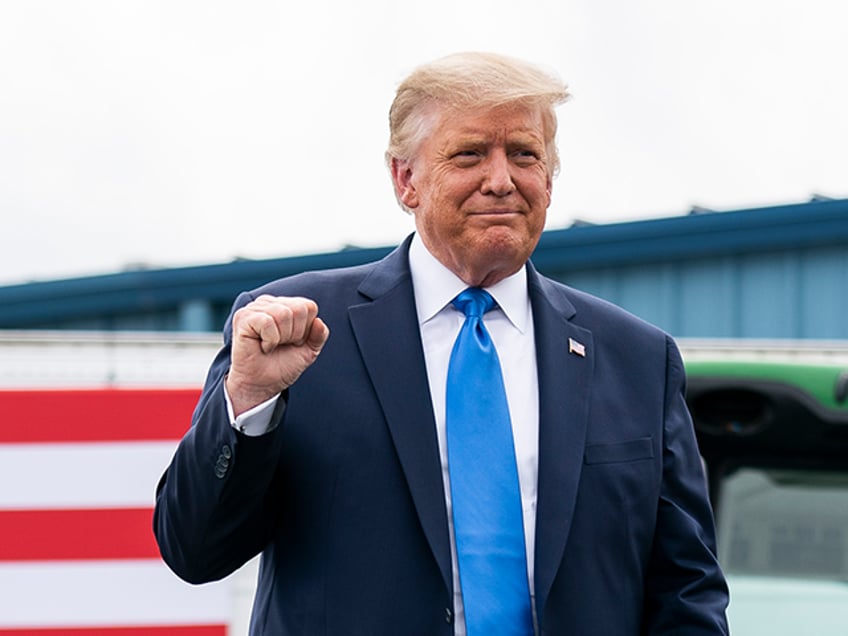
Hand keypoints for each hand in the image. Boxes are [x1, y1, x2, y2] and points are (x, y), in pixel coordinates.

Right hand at [225, 295, 329, 415]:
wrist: (261, 386)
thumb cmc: (281, 366)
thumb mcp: (308, 351)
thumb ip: (319, 335)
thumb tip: (318, 321)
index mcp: (285, 305)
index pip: (309, 306)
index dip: (306, 329)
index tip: (293, 342)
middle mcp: (269, 302)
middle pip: (299, 309)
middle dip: (295, 334)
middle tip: (280, 345)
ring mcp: (254, 308)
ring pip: (284, 314)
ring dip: (281, 338)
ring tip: (270, 345)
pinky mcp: (243, 317)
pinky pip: (267, 322)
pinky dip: (270, 340)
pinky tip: (262, 346)